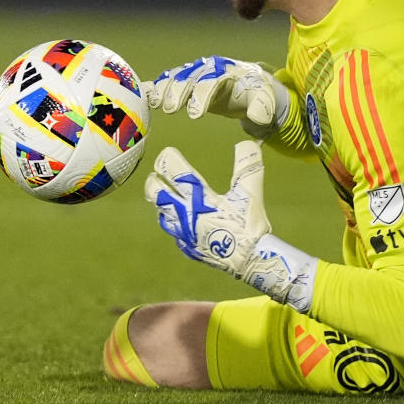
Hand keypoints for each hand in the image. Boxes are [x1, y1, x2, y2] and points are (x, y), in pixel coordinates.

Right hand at [143, 56, 288, 137]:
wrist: (248, 85)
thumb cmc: (256, 93)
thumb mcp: (265, 99)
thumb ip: (263, 107)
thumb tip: (259, 118)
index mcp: (227, 72)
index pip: (212, 81)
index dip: (201, 97)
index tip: (194, 115)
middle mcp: (208, 69)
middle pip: (190, 77)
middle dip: (178, 92)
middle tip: (170, 109)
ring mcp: (194, 74)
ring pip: (175, 77)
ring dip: (163, 89)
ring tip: (153, 104)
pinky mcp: (185, 81)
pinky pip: (167, 81)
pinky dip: (155, 86)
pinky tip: (143, 96)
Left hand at [144, 141, 270, 278]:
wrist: (249, 260)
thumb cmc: (249, 225)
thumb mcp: (250, 192)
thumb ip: (248, 165)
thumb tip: (246, 143)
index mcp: (199, 197)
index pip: (175, 172)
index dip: (168, 160)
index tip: (167, 153)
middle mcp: (186, 214)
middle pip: (157, 194)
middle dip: (154, 182)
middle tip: (155, 176)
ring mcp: (184, 232)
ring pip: (162, 214)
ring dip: (160, 203)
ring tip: (162, 196)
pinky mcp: (187, 246)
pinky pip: (173, 232)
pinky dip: (173, 222)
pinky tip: (177, 221)